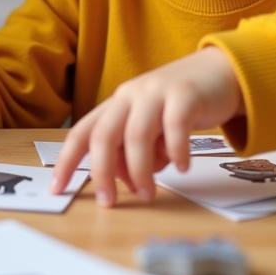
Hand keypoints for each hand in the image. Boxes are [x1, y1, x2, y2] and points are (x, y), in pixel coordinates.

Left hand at [51, 47, 243, 206]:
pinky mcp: (185, 95)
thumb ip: (134, 152)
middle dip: (102, 172)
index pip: (82, 133)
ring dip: (140, 170)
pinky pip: (175, 127)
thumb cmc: (179, 106)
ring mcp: (156, 92)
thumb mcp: (151, 129)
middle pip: (104, 135)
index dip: (66, 161)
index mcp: (116, 105)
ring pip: (136, 135)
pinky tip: (182, 167)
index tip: (57, 189)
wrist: (219, 72)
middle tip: (108, 202)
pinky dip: (176, 152)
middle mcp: (129, 96)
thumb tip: (126, 182)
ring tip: (148, 194)